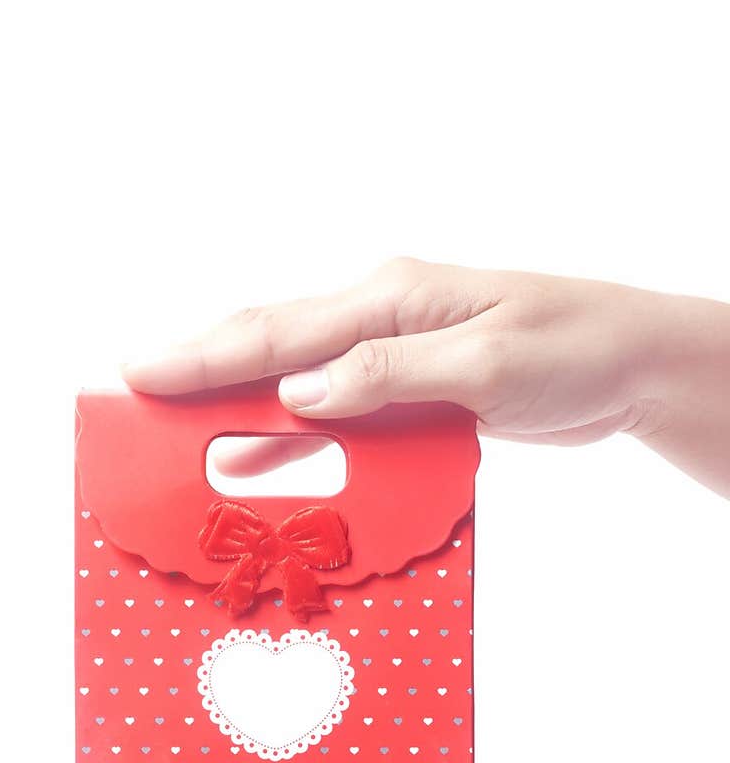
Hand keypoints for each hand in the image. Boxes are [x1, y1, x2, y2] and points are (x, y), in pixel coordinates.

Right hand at [123, 258, 729, 495]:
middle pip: (272, 348)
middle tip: (133, 397)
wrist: (629, 364)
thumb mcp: (488, 362)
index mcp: (390, 299)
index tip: (141, 371)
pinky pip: (334, 412)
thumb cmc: (570, 348)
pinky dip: (295, 436)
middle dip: (201, 373)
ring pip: (295, 382)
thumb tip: (304, 391)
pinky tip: (264, 463)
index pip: (280, 331)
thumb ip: (391, 374)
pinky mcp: (408, 387)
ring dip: (241, 412)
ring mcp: (391, 352)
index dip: (205, 355)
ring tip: (179, 443)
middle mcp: (380, 319)